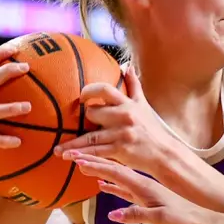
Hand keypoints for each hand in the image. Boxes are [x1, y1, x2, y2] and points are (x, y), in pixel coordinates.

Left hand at [58, 68, 180, 175]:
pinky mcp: (121, 151)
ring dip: (72, 144)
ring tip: (57, 150)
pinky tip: (68, 158)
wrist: (166, 153)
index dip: (90, 90)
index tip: (82, 96)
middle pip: (94, 113)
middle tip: (78, 123)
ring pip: (91, 137)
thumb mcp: (144, 105)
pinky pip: (97, 152)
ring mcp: (121, 134)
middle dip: (85, 118)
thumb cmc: (153, 129)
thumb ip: (134, 85)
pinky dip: (82, 155)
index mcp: (128, 104)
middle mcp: (124, 117)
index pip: (105, 90)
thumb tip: (127, 66)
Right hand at [77, 155, 216, 223]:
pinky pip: (124, 189)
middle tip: (73, 156)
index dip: (95, 166)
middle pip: (113, 170)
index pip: (115, 172)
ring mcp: (145, 191)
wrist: (205, 221)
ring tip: (83, 165)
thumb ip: (137, 215)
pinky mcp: (147, 199)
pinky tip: (103, 185)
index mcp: (145, 187)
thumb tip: (113, 214)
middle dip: (92, 162)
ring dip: (99, 171)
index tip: (77, 160)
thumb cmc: (185, 220)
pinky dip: (112, 185)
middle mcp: (143, 185)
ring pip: (117, 177)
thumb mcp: (161, 220)